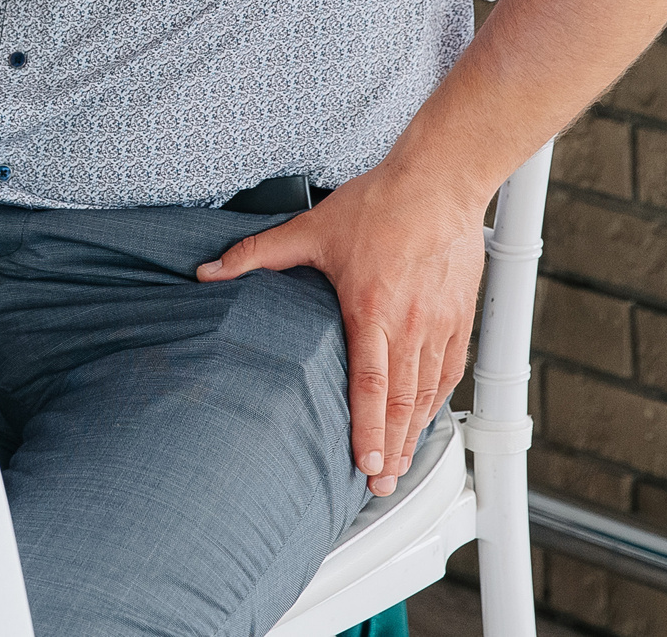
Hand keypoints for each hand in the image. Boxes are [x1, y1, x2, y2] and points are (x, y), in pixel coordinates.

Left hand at [197, 168, 486, 494]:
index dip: (368, 428)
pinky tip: (424, 420)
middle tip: (381, 484)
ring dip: (414, 433)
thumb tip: (208, 272)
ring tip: (399, 465)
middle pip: (401, 401)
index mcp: (371, 309)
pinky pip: (448, 371)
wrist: (438, 181)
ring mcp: (438, 324)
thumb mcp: (310, 229)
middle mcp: (409, 324)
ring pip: (427, 392)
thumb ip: (256, 255)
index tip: (366, 463)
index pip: (370, 383)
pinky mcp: (458, 318)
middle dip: (392, 449)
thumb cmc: (379, 204)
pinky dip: (436, 402)